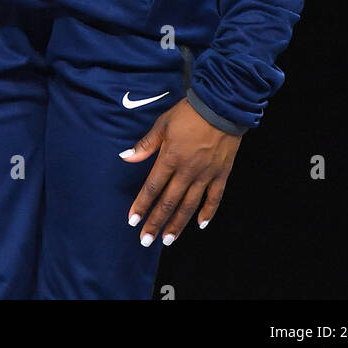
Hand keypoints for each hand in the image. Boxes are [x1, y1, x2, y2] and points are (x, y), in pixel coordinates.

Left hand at [120, 96, 241, 245]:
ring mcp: (205, 174)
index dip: (142, 205)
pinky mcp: (221, 174)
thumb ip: (146, 144)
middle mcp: (187, 171)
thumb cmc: (188, 113)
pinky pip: (214, 198)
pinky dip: (208, 212)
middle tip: (146, 240)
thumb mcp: (163, 124)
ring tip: (168, 239)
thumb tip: (126, 157)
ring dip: (178, 224)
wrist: (220, 106)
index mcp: (170, 158)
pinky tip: (200, 224)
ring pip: (189, 205)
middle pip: (169, 201)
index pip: (152, 187)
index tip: (133, 221)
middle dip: (156, 222)